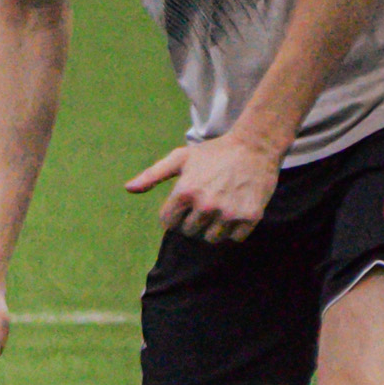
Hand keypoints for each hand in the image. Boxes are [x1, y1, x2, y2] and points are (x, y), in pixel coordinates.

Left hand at [126, 130, 282, 243]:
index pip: (168, 223)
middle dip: (193, 221)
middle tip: (205, 204)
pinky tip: (236, 210)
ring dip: (213, 228)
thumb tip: (128, 189)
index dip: (174, 215)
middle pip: (189, 232)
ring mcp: (228, 212)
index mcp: (185, 192)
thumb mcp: (180, 158)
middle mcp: (205, 205)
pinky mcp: (249, 217)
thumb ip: (152, 175)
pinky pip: (235, 238)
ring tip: (220, 209)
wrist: (255, 145)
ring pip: (211, 238)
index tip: (185, 205)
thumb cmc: (214, 152)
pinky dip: (235, 229)